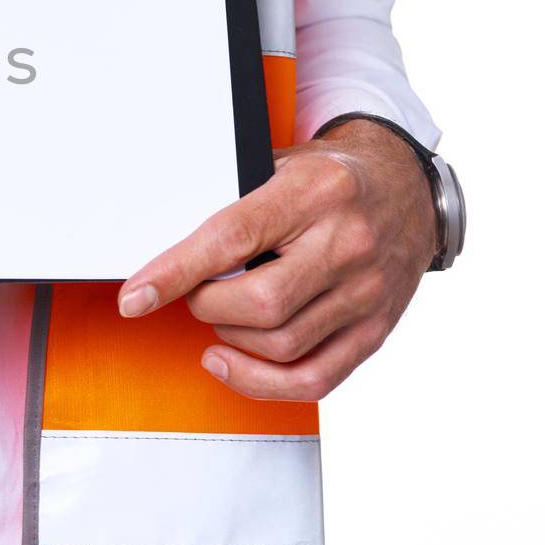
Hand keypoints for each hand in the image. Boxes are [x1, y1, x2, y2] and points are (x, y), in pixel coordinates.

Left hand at [115, 119, 436, 400]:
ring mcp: (366, 292)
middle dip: (206, 306)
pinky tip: (231, 362)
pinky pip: (314, 378)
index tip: (136, 295)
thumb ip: (235, 201)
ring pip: (281, 345)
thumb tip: (168, 249)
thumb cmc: (333, 177)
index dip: (176, 272)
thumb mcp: (282, 162)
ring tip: (218, 317)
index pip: (231, 239)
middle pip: (258, 303)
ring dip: (231, 340)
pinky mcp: (375, 330)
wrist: (408, 188)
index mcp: (316, 192)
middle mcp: (348, 244)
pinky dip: (261, 382)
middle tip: (194, 294)